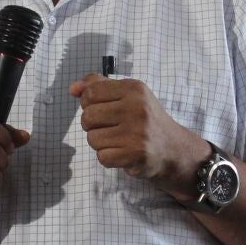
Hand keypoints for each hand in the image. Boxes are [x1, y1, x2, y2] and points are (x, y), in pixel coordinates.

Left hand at [69, 73, 206, 198]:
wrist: (172, 148)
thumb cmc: (144, 119)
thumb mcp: (127, 95)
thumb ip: (98, 86)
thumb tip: (72, 89)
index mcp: (134, 88)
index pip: (90, 93)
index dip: (88, 104)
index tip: (101, 109)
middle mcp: (137, 108)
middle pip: (87, 117)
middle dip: (92, 125)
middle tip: (110, 128)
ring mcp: (137, 132)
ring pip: (92, 139)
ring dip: (100, 143)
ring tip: (119, 140)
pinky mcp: (136, 154)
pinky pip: (102, 157)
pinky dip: (108, 158)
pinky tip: (122, 153)